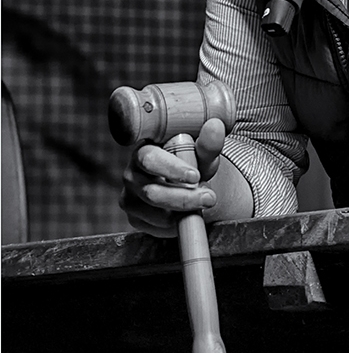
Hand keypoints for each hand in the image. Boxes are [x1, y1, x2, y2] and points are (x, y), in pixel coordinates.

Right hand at [120, 119, 225, 236]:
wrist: (193, 188)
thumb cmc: (195, 164)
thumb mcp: (205, 154)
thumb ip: (209, 143)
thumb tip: (214, 126)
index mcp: (144, 151)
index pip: (150, 159)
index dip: (172, 169)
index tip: (195, 176)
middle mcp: (132, 174)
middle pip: (151, 192)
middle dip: (184, 198)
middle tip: (209, 197)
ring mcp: (130, 197)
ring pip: (154, 212)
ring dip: (182, 212)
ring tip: (202, 203)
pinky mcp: (135, 217)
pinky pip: (154, 227)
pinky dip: (175, 223)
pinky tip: (187, 214)